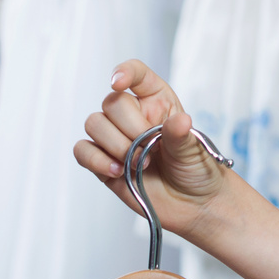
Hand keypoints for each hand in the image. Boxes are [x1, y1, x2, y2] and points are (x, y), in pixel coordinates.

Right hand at [76, 60, 234, 237]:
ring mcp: (116, 138)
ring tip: (139, 163)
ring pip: (93, 123)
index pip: (137, 75)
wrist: (192, 205)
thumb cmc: (197, 170)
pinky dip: (96, 160)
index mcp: (157, 101)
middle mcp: (133, 115)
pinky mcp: (103, 162)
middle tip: (150, 150)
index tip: (119, 83)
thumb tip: (179, 121)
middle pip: (111, 103)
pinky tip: (118, 171)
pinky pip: (82, 151)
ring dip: (115, 145)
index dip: (125, 72)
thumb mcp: (195, 150)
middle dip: (129, 128)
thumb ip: (182, 135)